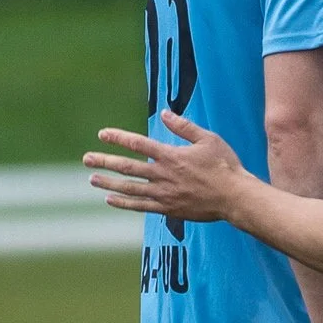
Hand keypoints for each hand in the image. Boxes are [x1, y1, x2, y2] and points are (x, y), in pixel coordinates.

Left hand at [85, 110, 241, 217]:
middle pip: (127, 167)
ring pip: (130, 188)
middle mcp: (163, 175)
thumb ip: (184, 127)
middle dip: (105, 162)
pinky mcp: (168, 209)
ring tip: (92, 179)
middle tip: (87, 159)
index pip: (138, 144)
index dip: (118, 138)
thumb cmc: (224, 166)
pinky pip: (141, 206)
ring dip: (109, 183)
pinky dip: (124, 203)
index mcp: (171, 156)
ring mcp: (164, 194)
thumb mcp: (208, 139)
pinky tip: (111, 199)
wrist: (235, 197)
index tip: (102, 134)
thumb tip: (165, 113)